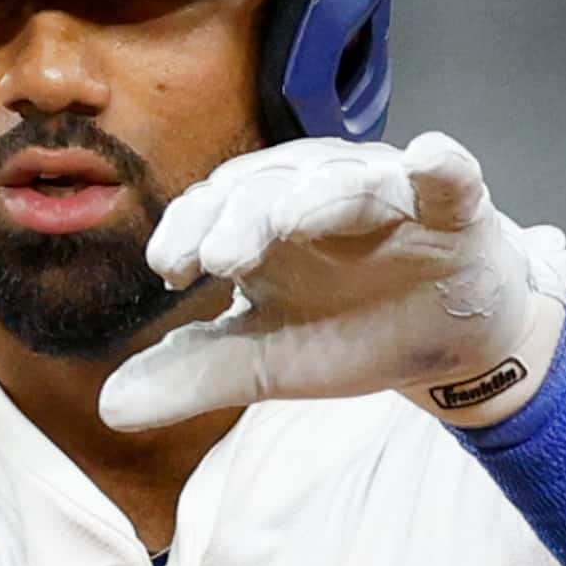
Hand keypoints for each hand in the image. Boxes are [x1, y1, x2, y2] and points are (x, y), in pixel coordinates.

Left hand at [99, 133, 564, 432]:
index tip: (166, 270)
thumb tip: (109, 408)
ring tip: (291, 220)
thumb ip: (195, 374)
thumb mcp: (266, 360)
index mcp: (262, 222)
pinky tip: (429, 157)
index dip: (187, 230)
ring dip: (317, 195)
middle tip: (219, 258)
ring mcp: (387, 195)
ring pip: (346, 180)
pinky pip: (450, 178)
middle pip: (268, 188)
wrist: (446, 343)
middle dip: (241, 218)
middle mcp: (316, 193)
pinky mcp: (455, 209)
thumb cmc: (349, 329)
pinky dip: (440, 165)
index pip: (211, 208)